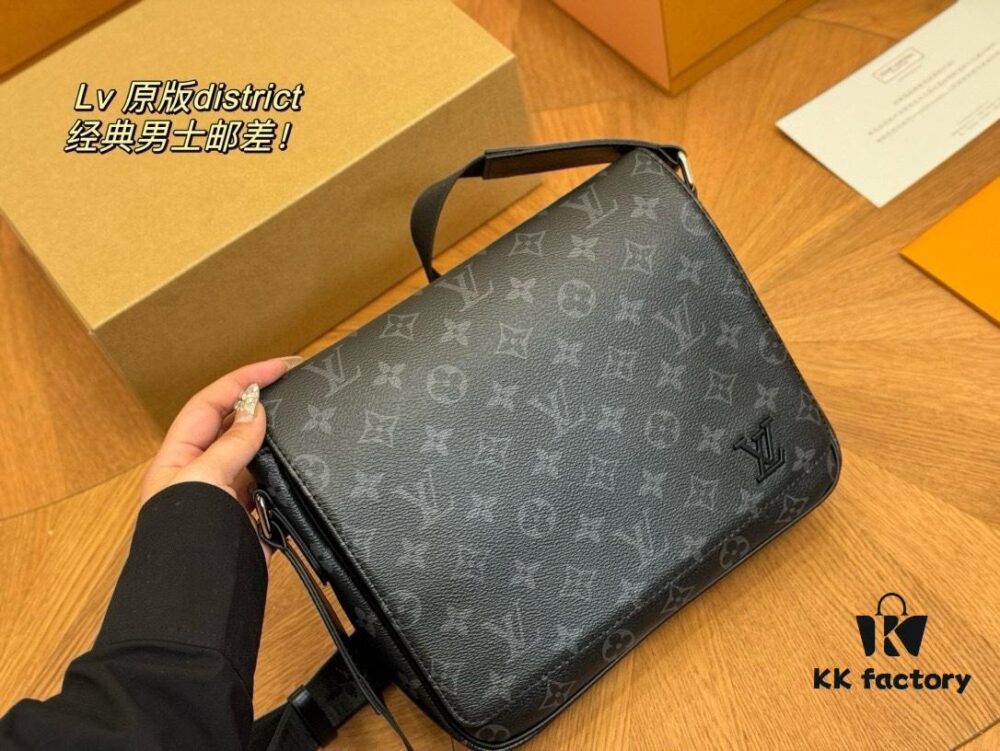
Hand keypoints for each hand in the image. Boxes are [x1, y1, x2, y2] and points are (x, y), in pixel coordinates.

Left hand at [140, 357, 301, 560]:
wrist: (196, 602)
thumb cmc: (185, 539)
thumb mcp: (204, 477)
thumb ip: (231, 443)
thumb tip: (255, 411)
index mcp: (177, 460)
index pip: (210, 405)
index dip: (242, 380)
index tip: (278, 366)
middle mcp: (199, 476)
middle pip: (232, 428)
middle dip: (261, 406)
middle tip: (295, 388)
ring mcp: (224, 499)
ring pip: (253, 458)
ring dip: (274, 443)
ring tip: (302, 424)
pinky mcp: (248, 523)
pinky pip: (269, 491)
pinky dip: (284, 480)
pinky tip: (300, 471)